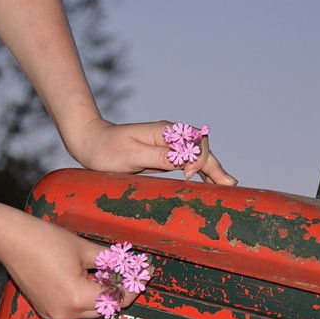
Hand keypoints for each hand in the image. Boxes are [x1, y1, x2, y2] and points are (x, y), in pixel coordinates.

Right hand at [0, 211, 136, 318]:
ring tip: (111, 271)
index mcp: (77, 298)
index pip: (116, 299)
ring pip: (90, 309)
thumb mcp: (84, 248)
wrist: (10, 240)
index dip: (133, 286)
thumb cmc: (45, 240)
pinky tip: (91, 276)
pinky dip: (86, 295)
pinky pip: (74, 307)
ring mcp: (54, 314)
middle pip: (105, 307)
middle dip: (120, 290)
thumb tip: (129, 264)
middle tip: (132, 271)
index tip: (145, 273)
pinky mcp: (46, 309)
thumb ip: (110, 260)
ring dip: (103, 293)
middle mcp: (65, 313)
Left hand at [65, 117, 237, 184]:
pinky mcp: (164, 156)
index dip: (198, 159)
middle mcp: (170, 137)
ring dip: (213, 170)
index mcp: (164, 132)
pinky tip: (210, 183)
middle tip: (229, 185)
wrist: (90, 143)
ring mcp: (168, 147)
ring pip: (197, 156)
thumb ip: (159, 157)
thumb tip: (185, 161)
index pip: (195, 142)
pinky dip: (200, 172)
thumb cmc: (106, 150)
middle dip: (215, 166)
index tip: (188, 176)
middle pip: (201, 149)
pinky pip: (187, 163)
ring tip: (228, 186)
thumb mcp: (131, 155)